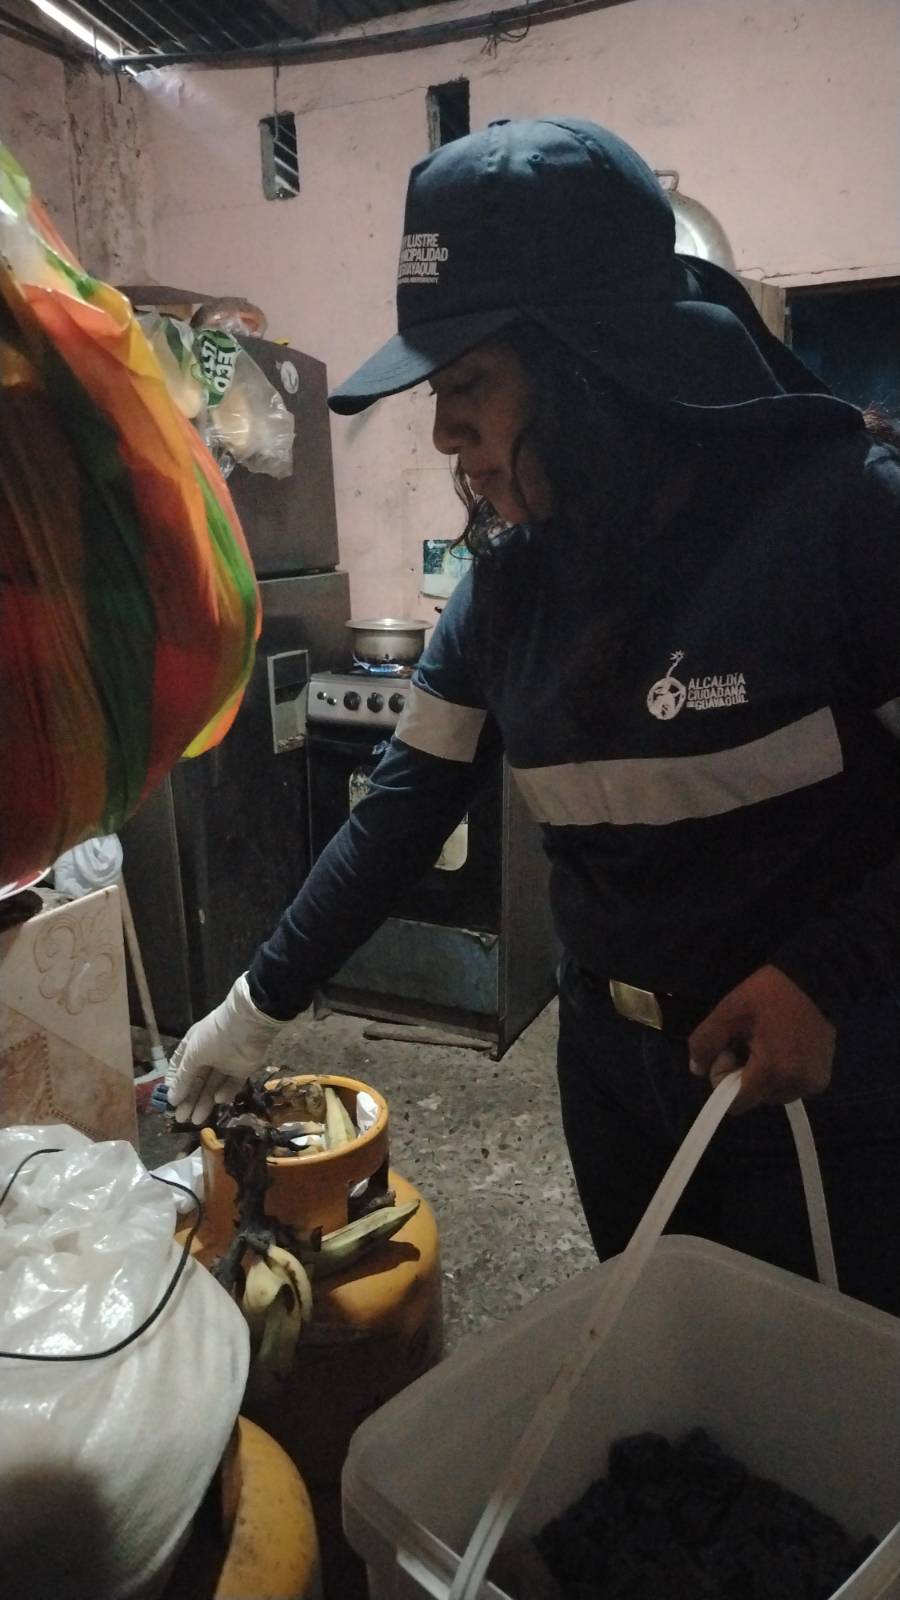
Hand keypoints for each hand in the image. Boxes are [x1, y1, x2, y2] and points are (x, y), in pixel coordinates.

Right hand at [166, 973, 290, 1125]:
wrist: (248, 1026)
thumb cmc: (213, 1037)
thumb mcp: (193, 1056)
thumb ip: (183, 1078)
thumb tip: (170, 1099)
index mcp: (193, 1046)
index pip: (180, 1068)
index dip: (175, 1084)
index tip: (170, 1101)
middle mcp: (207, 1055)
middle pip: (196, 1081)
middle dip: (189, 1099)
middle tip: (181, 1119)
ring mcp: (225, 1062)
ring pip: (212, 1086)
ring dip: (204, 1102)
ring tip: (196, 1120)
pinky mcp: (242, 1069)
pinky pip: (231, 1084)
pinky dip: (225, 1092)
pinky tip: (218, 1100)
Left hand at [688, 964, 835, 1113]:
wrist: (814, 980)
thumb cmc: (769, 994)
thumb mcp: (728, 1011)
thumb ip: (705, 1042)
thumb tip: (697, 1070)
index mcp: (772, 1072)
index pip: (736, 1104)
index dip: (725, 1078)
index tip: (732, 1048)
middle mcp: (796, 1085)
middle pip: (754, 1099)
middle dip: (745, 1076)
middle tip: (750, 1041)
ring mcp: (813, 1084)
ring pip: (772, 1094)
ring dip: (764, 1076)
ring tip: (769, 1042)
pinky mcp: (823, 1078)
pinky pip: (791, 1087)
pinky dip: (782, 1074)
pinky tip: (784, 1047)